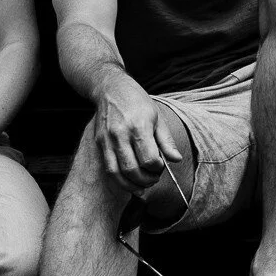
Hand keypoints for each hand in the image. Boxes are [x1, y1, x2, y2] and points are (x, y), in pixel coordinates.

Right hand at [93, 75, 181, 193]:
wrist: (110, 88)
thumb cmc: (137, 102)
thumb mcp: (157, 117)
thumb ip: (166, 141)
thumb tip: (176, 159)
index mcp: (139, 126)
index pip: (149, 159)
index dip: (157, 168)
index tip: (161, 166)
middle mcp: (120, 134)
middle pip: (133, 170)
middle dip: (146, 180)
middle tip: (153, 179)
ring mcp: (107, 139)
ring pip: (117, 173)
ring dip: (131, 185)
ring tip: (142, 186)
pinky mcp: (99, 143)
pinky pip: (108, 168)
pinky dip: (119, 180)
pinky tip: (129, 182)